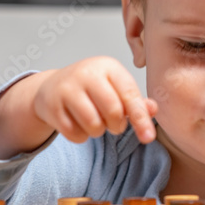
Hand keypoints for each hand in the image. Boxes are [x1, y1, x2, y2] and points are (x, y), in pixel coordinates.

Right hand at [34, 56, 156, 143]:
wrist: (52, 87)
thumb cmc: (92, 89)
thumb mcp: (116, 88)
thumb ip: (136, 101)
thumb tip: (153, 109)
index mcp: (108, 66)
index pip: (129, 94)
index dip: (140, 118)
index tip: (148, 137)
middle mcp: (87, 73)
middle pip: (113, 111)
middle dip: (117, 125)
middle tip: (114, 125)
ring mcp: (66, 88)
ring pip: (93, 124)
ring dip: (98, 131)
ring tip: (96, 122)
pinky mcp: (51, 106)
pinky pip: (74, 134)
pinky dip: (81, 137)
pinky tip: (78, 124)